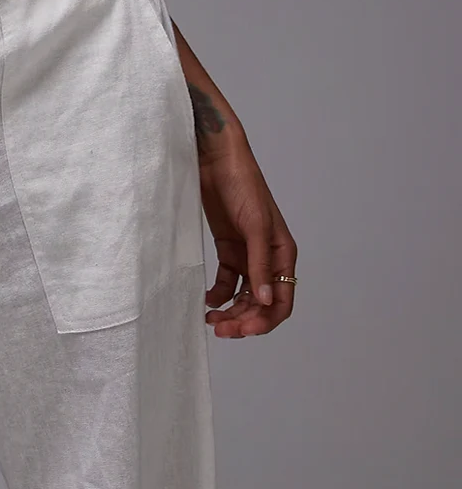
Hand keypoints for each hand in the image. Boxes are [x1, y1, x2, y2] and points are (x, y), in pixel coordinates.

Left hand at [198, 135, 296, 337]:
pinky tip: (207, 301)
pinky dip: (218, 294)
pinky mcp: (228, 247)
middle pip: (261, 302)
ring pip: (243, 295)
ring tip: (212, 320)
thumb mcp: (254, 225)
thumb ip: (259, 264)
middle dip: (244, 319)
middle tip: (221, 330)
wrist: (216, 158)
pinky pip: (226, 281)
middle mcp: (267, 258)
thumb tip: (265, 300)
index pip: (282, 300)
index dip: (265, 320)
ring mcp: (246, 254)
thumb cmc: (243, 184)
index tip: (244, 329)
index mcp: (283, 253)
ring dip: (231, 311)